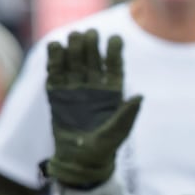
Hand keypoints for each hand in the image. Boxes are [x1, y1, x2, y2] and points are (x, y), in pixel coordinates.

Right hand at [44, 29, 141, 189]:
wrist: (80, 161)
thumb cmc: (104, 148)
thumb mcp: (118, 132)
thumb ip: (127, 114)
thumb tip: (140, 96)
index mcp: (112, 93)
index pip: (114, 68)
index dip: (114, 53)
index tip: (115, 38)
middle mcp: (94, 88)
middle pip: (92, 61)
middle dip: (91, 46)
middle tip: (90, 33)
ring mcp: (75, 90)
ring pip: (74, 63)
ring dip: (74, 49)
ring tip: (74, 35)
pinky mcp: (57, 95)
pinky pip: (55, 74)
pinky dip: (55, 60)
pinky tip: (55, 45)